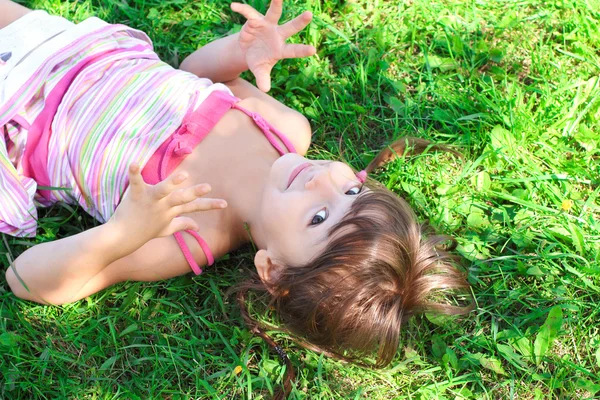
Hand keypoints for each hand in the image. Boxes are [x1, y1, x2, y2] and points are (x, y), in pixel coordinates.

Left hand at [108, 164, 226, 240]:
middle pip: (182, 198)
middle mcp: (163, 206)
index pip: (194, 207)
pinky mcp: (136, 196)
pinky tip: (134, 163)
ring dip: (172, 183)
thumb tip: (198, 226)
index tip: (225, 203)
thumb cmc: (144, 231)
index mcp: (172, 211)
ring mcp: (150, 201)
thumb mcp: (166, 229)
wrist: (123, 238)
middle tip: (207, 187)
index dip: (210, 205)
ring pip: (163, 190)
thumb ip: (182, 225)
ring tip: (183, 175)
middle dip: (195, 192)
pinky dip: (134, 173)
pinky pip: (135, 183)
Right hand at [231, 0, 315, 91]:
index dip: (302, 50)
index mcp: (281, 49)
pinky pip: (248, 13)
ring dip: (277, 4)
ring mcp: (267, 25)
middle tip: (310, 15)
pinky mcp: (255, 20)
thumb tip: (265, 90)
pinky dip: (241, 9)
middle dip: (300, 22)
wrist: (248, 50)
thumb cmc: (258, 60)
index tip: (313, 50)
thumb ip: (263, 78)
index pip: (293, 50)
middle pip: (290, 27)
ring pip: (274, 13)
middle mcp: (277, 34)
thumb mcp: (259, 70)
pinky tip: (234, 6)